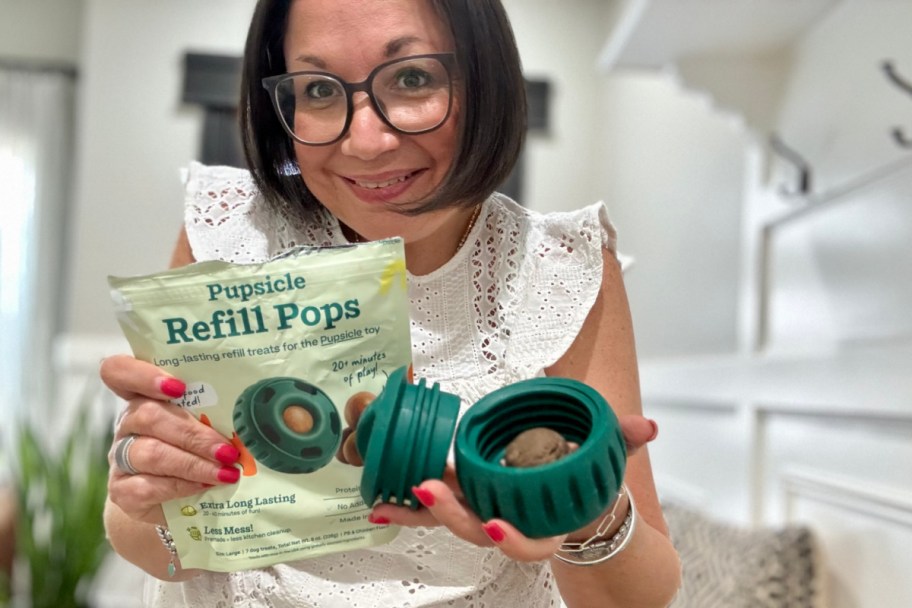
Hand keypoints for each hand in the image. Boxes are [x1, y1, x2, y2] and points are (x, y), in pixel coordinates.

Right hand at [101, 355, 241, 524]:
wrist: (177, 498)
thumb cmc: (200, 447)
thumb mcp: (209, 422)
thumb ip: (221, 410)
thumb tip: (271, 410)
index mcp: (144, 395)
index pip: (119, 371)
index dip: (142, 374)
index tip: (178, 387)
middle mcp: (128, 422)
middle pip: (148, 415)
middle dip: (193, 433)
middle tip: (228, 450)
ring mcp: (120, 457)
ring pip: (150, 453)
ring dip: (193, 463)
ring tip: (225, 471)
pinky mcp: (122, 490)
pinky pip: (146, 487)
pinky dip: (180, 486)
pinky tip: (205, 486)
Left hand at [367, 414, 658, 559]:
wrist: (565, 491)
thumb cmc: (581, 478)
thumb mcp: (606, 458)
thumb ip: (623, 442)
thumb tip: (649, 428)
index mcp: (546, 523)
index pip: (532, 545)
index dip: (515, 541)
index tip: (499, 526)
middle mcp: (510, 524)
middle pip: (477, 533)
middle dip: (451, 516)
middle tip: (427, 491)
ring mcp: (483, 511)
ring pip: (448, 521)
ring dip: (417, 512)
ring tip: (386, 500)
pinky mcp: (464, 496)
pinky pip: (433, 504)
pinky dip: (407, 501)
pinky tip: (380, 496)